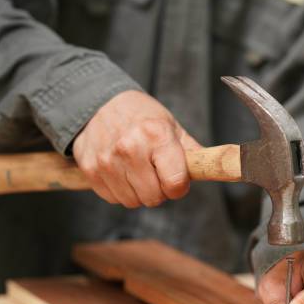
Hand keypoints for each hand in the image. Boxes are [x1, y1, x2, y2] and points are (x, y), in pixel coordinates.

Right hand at [73, 90, 201, 207]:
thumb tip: (213, 170)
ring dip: (138, 192)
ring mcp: (107, 160)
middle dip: (159, 190)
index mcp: (156, 135)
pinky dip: (120, 190)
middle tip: (156, 173)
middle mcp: (130, 148)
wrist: (99, 102)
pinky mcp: (90, 169)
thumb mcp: (171, 126)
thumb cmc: (141, 116)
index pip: (175, 183)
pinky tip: (121, 171)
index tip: (177, 180)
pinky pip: (113, 198)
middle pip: (154, 197)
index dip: (179, 187)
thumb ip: (192, 152)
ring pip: (133, 201)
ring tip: (137, 170)